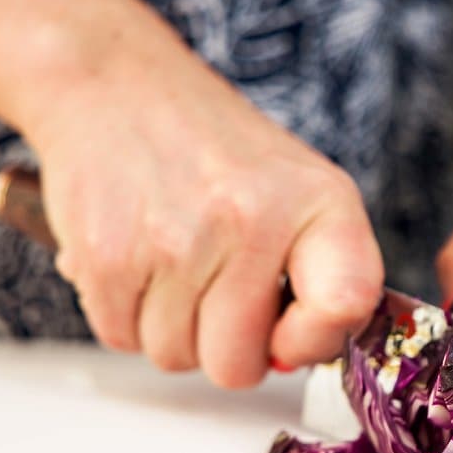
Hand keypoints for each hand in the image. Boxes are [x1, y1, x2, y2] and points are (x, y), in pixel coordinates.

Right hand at [26, 27, 381, 386]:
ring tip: (178, 265)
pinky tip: (141, 261)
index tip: (292, 332)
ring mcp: (177, 240)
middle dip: (228, 347)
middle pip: (238, 365)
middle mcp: (252, 219)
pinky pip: (122, 338)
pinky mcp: (107, 255)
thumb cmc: (220, 153)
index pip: (345, 306)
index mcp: (321, 203)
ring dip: (174, 329)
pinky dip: (128, 315)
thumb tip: (294, 358)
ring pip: (176, 357)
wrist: (116, 86)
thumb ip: (323, 276)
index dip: (315, 341)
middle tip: (220, 293)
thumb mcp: (303, 191)